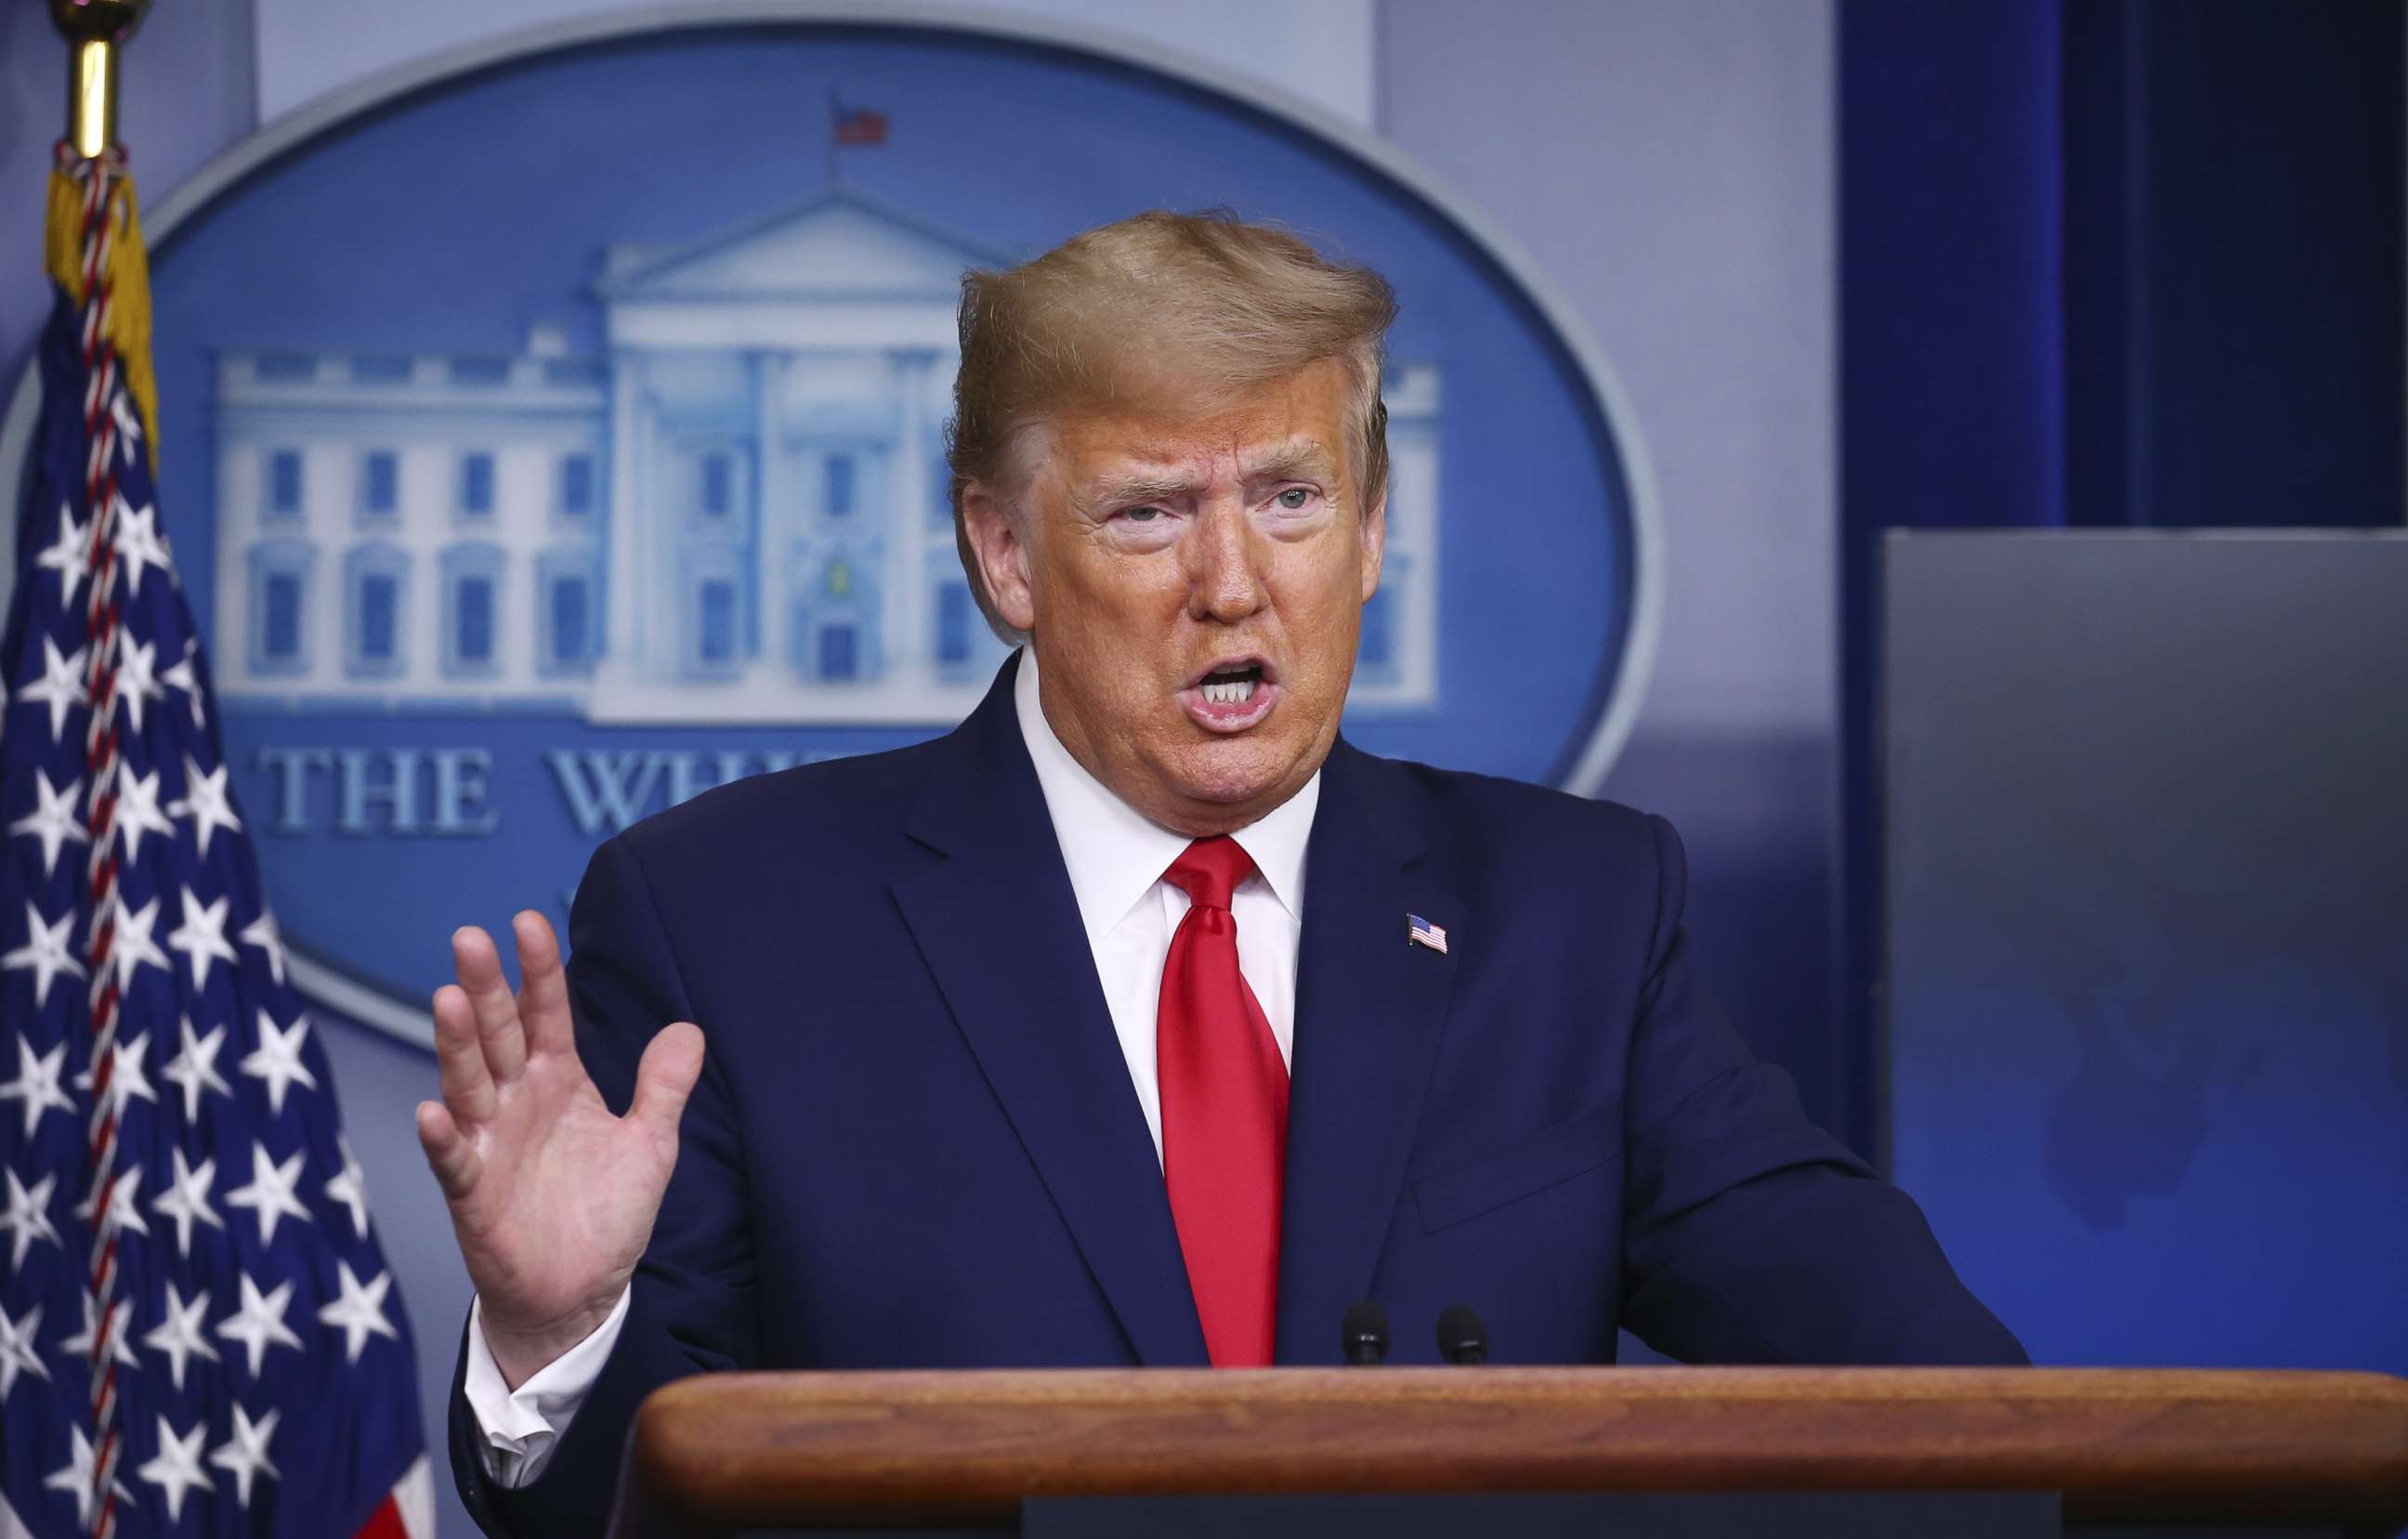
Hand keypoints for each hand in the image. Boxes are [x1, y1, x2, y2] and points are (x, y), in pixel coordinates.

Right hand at [415, 911, 704, 1388]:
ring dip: (456, 1043)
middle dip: (485, 987)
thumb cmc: (604, 1214)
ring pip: (468, 1081)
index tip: (529, 921)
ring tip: (447, 999)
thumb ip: (664, 1087)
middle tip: (470, 938)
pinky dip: (443, 1136)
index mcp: (558, 1080)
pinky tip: (435, 1111)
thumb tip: (690, 1028)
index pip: (547, 1013)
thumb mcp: (651, 1145)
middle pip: (498, 1033)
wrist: (579, 1293)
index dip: (540, 970)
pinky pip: (454, 1159)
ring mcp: (489, 1142)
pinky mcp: (473, 1193)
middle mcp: (516, 1100)